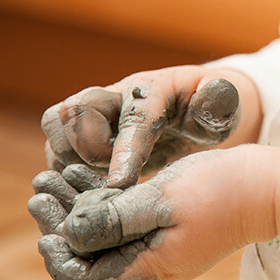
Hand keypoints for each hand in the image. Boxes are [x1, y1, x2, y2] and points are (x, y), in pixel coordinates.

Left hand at [28, 145, 278, 279]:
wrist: (266, 184)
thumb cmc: (221, 190)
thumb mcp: (161, 201)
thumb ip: (114, 220)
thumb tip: (70, 237)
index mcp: (153, 263)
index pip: (93, 278)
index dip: (63, 261)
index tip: (44, 231)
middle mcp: (155, 258)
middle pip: (97, 251)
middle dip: (64, 223)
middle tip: (40, 190)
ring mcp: (163, 241)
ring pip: (110, 230)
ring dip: (80, 205)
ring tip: (52, 176)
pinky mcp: (169, 222)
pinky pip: (127, 216)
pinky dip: (104, 198)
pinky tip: (85, 176)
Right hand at [42, 65, 260, 188]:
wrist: (193, 110)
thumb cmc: (209, 111)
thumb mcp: (223, 107)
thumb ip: (217, 103)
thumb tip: (208, 100)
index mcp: (151, 90)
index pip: (131, 119)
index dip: (123, 152)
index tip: (120, 185)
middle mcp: (116, 97)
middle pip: (72, 111)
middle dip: (83, 149)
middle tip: (111, 178)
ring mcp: (98, 114)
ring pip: (56, 127)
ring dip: (67, 161)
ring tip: (94, 186)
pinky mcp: (89, 133)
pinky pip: (59, 147)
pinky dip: (65, 170)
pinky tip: (89, 189)